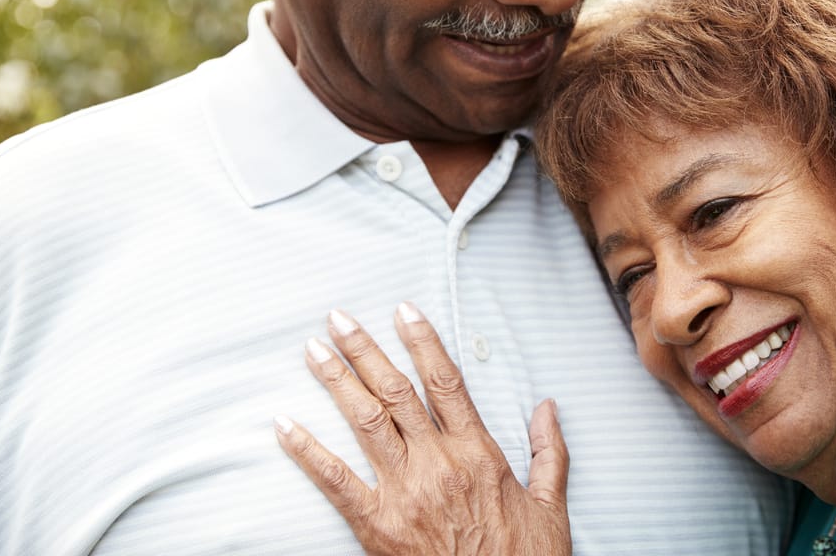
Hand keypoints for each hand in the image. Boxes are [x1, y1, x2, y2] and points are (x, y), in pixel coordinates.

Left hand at [274, 303, 571, 555]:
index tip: (404, 310)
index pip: (445, 382)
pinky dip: (307, 451)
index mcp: (478, 452)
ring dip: (336, 382)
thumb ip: (550, 451)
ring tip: (314, 350)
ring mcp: (404, 492)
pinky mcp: (376, 524)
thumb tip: (548, 407)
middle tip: (339, 318)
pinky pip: (335, 481)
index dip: (423, 341)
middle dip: (365, 350)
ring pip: (365, 422)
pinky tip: (285, 426)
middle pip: (396, 392)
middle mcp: (438, 463)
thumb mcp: (550, 505)